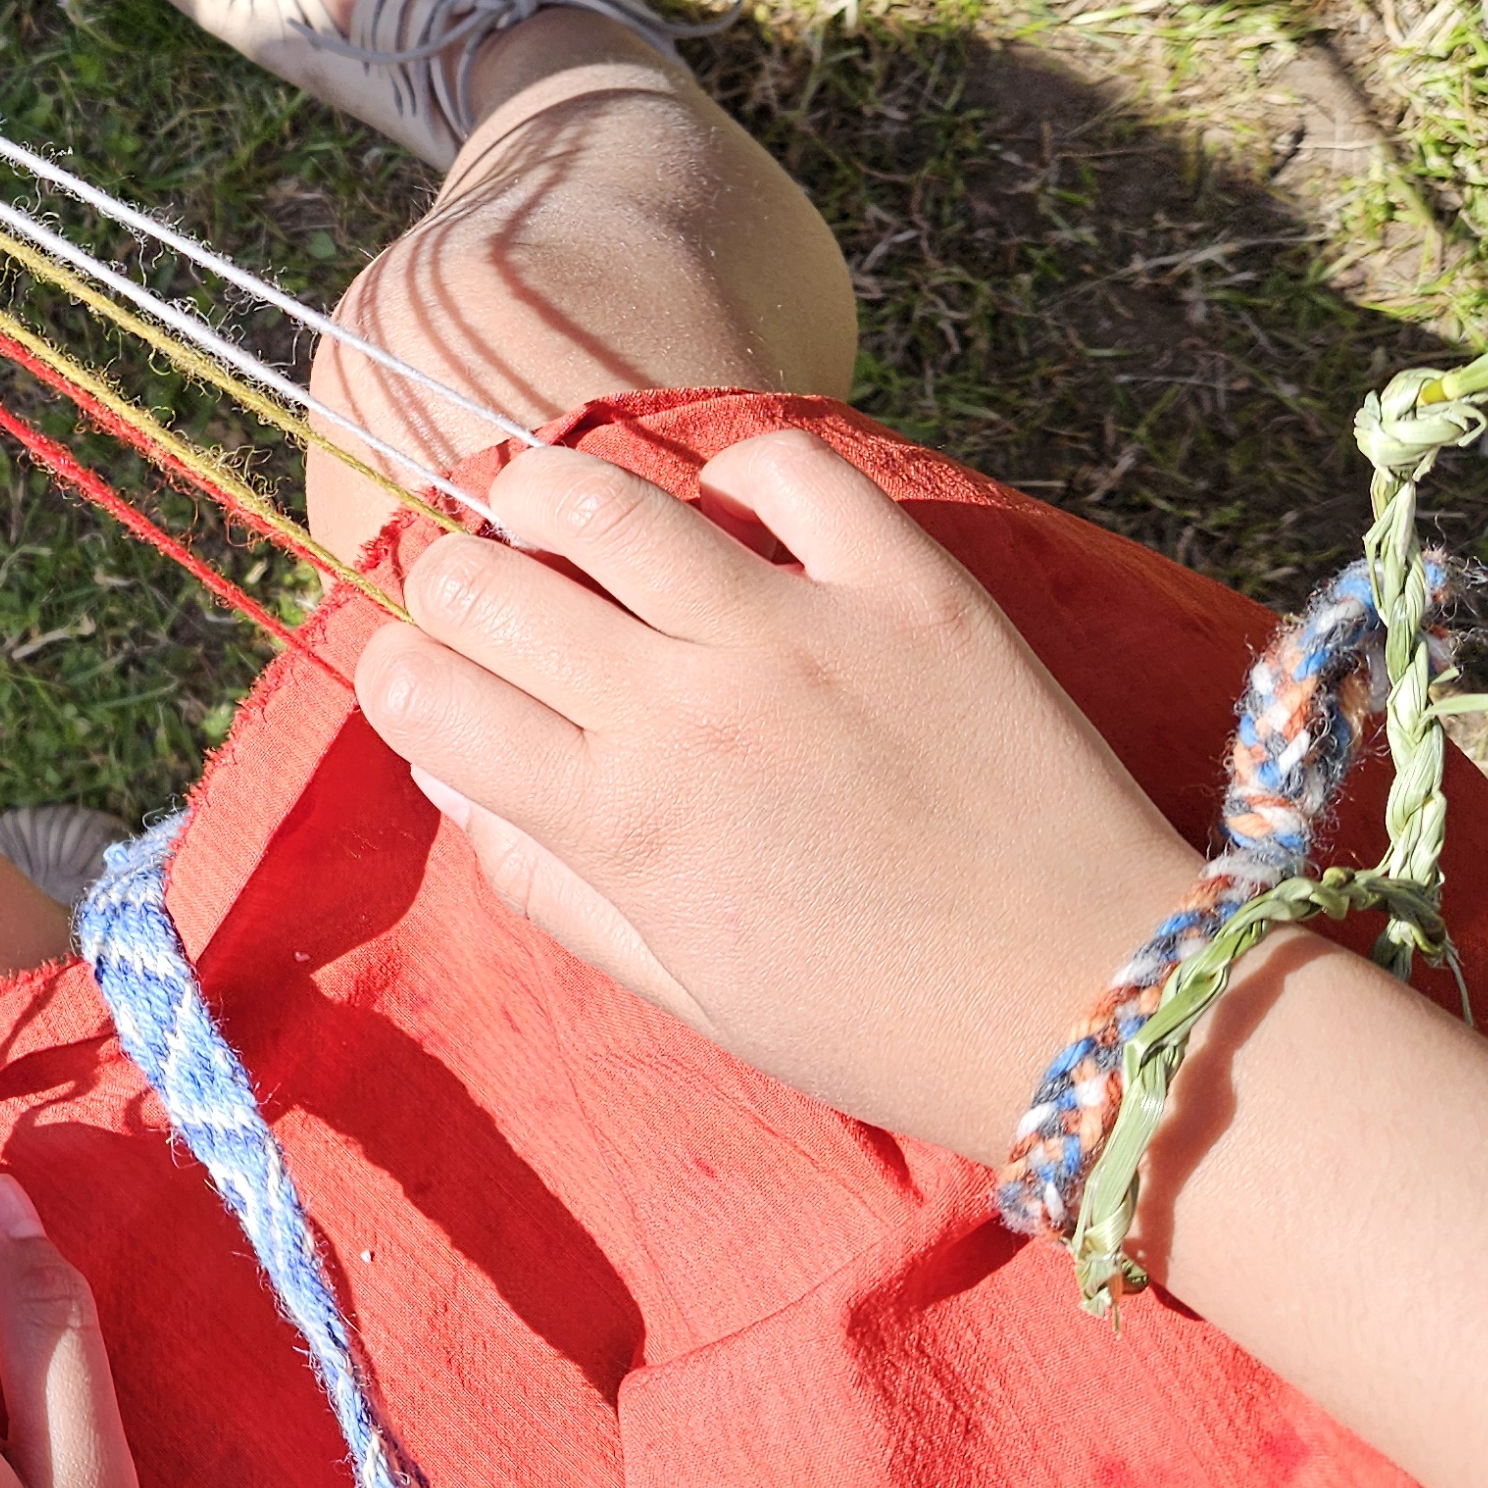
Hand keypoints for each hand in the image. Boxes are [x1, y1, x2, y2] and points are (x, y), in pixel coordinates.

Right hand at [353, 432, 1205, 1160]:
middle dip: (449, 583)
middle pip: (481, 581)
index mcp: (621, 824)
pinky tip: (730, 515)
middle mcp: (687, 710)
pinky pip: (784, 466)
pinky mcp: (909, 586)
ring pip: (598, 496)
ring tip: (551, 515)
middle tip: (481, 600)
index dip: (396, 676)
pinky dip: (733, 471)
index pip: (421, 692)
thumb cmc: (872, 1021)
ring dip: (544, 497)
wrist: (1091, 1006)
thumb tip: (450, 774)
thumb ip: (548, 882)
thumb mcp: (681, 987)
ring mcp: (800, 633)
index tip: (426, 684)